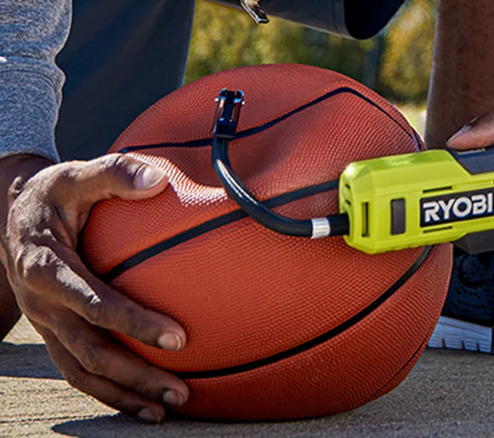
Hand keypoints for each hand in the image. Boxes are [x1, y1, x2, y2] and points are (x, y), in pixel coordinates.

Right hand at [0, 154, 188, 422]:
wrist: (13, 214)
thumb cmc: (55, 194)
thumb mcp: (77, 175)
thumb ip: (116, 173)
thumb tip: (159, 178)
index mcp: (46, 268)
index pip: (94, 304)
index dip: (134, 323)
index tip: (179, 338)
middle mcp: (42, 304)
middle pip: (90, 351)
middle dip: (137, 374)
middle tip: (182, 390)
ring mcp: (45, 324)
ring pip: (83, 371)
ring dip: (125, 393)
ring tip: (168, 407)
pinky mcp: (53, 334)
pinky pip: (78, 371)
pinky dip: (110, 393)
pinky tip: (145, 404)